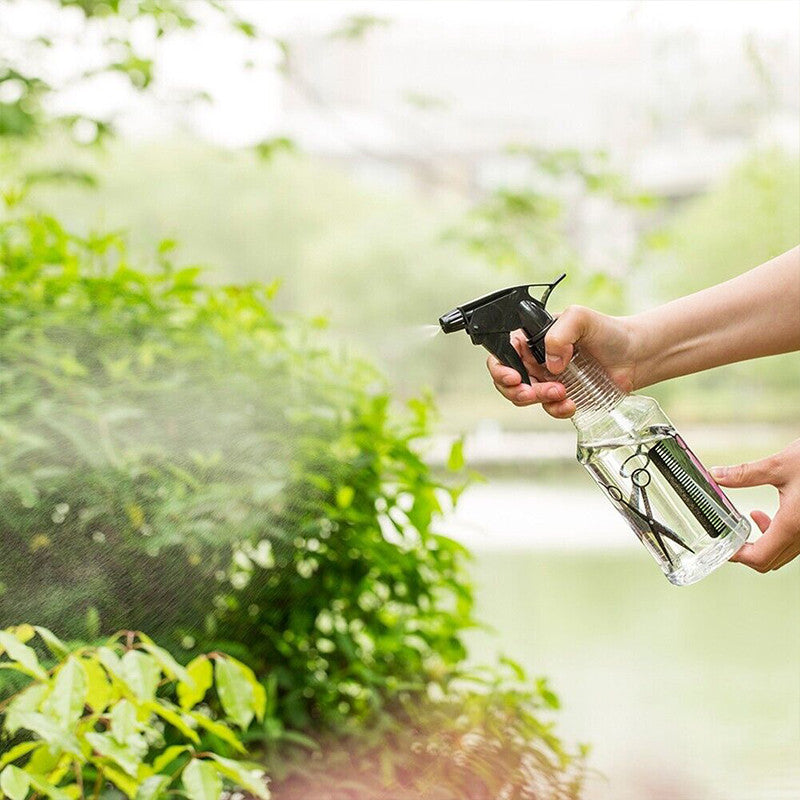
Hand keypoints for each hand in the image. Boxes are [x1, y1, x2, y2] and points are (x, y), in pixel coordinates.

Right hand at [486, 306, 641, 418]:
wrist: (635, 355)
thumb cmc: (608, 332)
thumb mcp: (581, 318)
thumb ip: (560, 332)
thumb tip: (550, 362)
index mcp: (533, 339)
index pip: (503, 353)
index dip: (500, 368)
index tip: (513, 377)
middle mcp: (536, 360)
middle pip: (508, 381)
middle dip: (517, 390)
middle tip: (532, 392)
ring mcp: (547, 380)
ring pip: (526, 397)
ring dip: (539, 399)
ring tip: (560, 393)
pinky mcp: (561, 397)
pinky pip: (549, 408)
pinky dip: (556, 409)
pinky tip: (570, 403)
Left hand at [711, 439, 799, 571]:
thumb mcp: (779, 465)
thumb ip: (745, 474)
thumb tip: (716, 475)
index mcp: (792, 525)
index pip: (760, 557)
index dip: (738, 557)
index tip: (723, 548)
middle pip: (770, 561)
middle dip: (747, 551)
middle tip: (730, 535)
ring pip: (782, 553)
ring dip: (761, 542)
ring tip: (750, 518)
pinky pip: (792, 543)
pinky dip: (775, 535)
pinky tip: (766, 514)